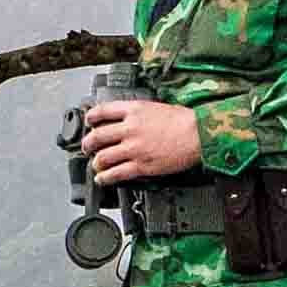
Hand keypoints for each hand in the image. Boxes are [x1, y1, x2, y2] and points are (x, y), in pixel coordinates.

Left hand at [77, 95, 205, 185]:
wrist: (199, 134)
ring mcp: (134, 148)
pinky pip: (116, 174)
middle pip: (96, 137)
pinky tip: (102, 179)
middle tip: (87, 148)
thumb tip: (125, 120)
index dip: (90, 118)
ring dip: (95, 163)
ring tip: (96, 165)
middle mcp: (130, 128)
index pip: (101, 112)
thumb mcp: (156, 108)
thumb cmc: (183, 121)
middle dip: (88, 144)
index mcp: (134, 110)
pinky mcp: (141, 166)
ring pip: (102, 157)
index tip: (89, 122)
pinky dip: (105, 178)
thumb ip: (137, 113)